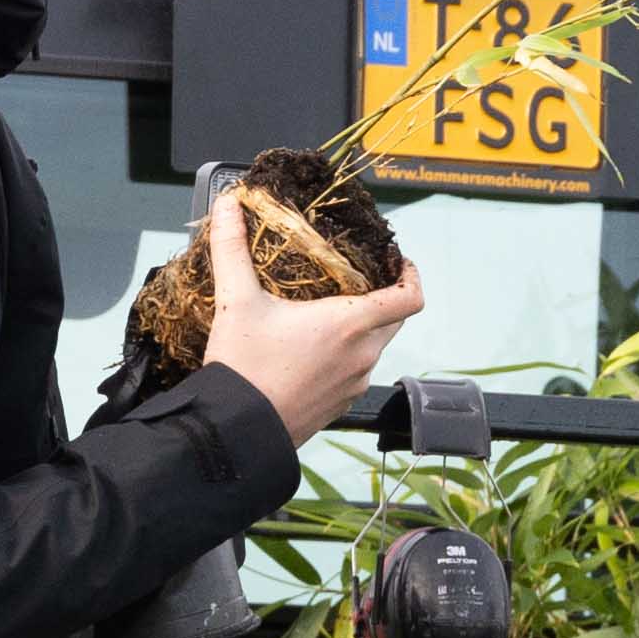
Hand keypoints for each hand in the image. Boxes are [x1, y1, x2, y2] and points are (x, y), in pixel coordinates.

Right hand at [203, 199, 425, 441]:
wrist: (237, 431)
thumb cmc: (243, 368)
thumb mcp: (236, 301)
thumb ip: (232, 248)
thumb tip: (228, 205)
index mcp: (350, 325)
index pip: (409, 297)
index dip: (411, 275)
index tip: (398, 262)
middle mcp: (363, 355)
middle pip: (394, 319)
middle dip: (382, 296)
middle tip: (354, 279)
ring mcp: (355, 383)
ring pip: (373, 346)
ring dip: (360, 327)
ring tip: (325, 312)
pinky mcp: (342, 403)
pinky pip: (355, 371)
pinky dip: (345, 354)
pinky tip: (310, 348)